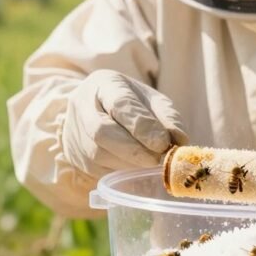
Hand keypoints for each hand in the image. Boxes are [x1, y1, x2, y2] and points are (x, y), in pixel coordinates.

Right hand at [61, 70, 188, 177]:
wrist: (94, 109)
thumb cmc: (129, 102)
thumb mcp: (151, 100)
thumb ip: (167, 117)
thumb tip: (180, 141)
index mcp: (103, 84)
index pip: (120, 105)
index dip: (142, 127)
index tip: (163, 144)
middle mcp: (82, 106)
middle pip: (102, 132)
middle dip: (134, 150)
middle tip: (159, 160)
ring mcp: (75, 132)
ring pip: (99, 154)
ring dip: (130, 163)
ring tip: (151, 162)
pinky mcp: (75, 155)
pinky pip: (98, 169)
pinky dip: (121, 171)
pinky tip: (135, 166)